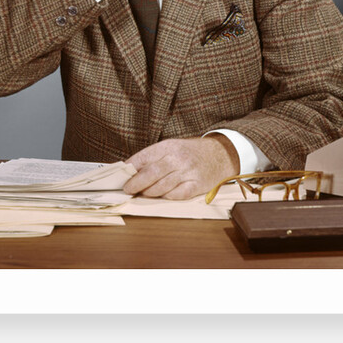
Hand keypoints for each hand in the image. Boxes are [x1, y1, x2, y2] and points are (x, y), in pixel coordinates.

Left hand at [123, 135, 239, 199]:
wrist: (220, 154)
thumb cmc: (191, 152)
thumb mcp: (173, 147)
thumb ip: (154, 157)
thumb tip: (131, 170)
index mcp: (169, 146)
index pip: (144, 157)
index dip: (130, 168)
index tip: (122, 176)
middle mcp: (178, 158)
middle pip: (151, 173)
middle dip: (136, 183)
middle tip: (128, 189)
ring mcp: (188, 172)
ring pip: (162, 186)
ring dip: (149, 192)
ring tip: (142, 194)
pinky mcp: (197, 185)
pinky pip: (177, 195)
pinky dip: (167, 197)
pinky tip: (162, 195)